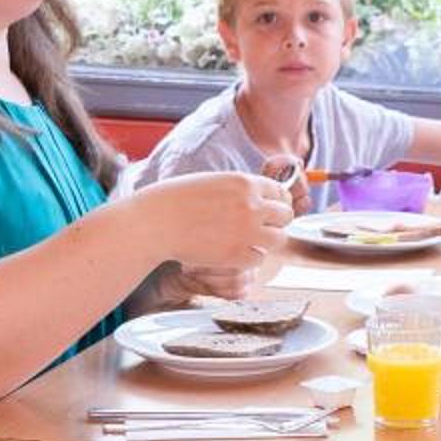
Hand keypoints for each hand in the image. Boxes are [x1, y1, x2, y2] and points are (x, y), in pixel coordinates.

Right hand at [141, 170, 291, 280]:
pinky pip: (259, 259)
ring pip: (278, 238)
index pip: (280, 192)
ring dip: (265, 241)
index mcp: (245, 182)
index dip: (275, 202)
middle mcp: (252, 205)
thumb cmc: (175, 200)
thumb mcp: (213, 182)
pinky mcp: (237, 255)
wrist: (154, 222)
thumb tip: (261, 199)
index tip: (268, 210)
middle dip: (274, 221)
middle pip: (285, 215)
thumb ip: (240, 190)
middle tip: (258, 227)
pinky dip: (250, 257)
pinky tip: (233, 252)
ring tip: (246, 241)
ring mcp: (247, 231)